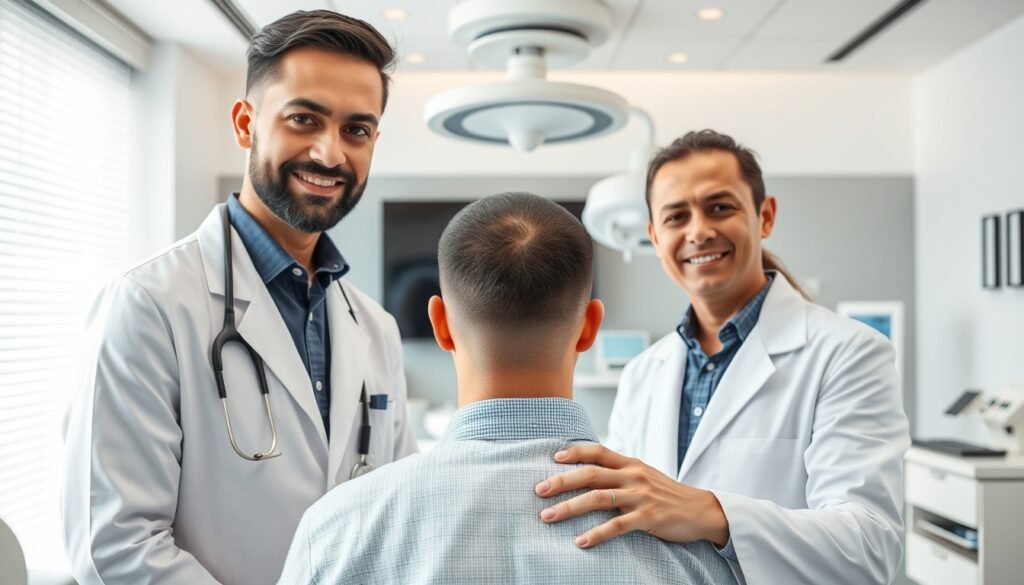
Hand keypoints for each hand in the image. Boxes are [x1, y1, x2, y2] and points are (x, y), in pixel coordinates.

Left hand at [535, 444, 729, 548]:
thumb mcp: (643, 475)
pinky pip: (617, 526)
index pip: (597, 451)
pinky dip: (596, 534)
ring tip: (548, 516)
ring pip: (598, 498)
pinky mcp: (649, 518)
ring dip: (570, 508)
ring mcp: (641, 496)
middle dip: (561, 481)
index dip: (574, 452)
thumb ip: (619, 472)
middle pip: (591, 473)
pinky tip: (580, 541)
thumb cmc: (667, 494)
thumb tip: (587, 471)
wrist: (702, 510)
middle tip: (539, 490)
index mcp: (630, 463)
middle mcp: (633, 475)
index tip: (553, 458)